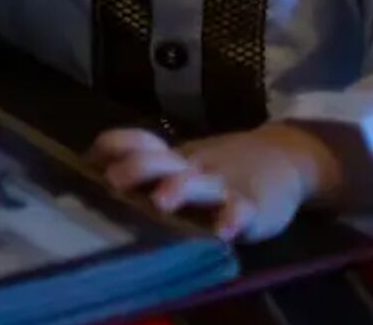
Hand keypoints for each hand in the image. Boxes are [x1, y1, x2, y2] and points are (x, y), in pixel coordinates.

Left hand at [88, 124, 340, 242]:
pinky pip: (242, 211)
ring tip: (161, 201)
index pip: (137, 142)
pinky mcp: (253, 206)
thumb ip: (145, 166)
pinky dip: (232, 219)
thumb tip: (88, 168)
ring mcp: (221, 185)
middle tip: (113, 180)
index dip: (113, 146)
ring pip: (196, 183)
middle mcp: (190, 167)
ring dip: (178, 189)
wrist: (285, 158)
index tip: (87, 160)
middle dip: (136, 167)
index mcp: (171, 158)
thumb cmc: (219, 167)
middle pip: (160, 160)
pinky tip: (222, 231)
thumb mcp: (181, 162)